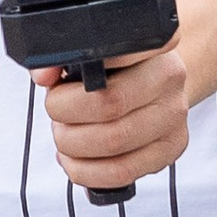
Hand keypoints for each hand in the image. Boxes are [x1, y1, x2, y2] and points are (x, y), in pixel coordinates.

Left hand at [39, 46, 191, 195]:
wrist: (155, 89)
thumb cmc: (115, 71)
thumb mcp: (90, 56)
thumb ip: (60, 59)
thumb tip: (42, 74)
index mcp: (152, 44)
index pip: (119, 51)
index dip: (83, 66)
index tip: (60, 78)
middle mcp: (170, 77)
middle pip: (108, 104)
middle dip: (66, 114)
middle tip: (56, 112)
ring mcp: (173, 116)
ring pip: (113, 142)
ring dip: (72, 145)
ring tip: (64, 135)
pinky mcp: (169, 150)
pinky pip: (121, 172)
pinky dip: (85, 171)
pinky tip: (74, 159)